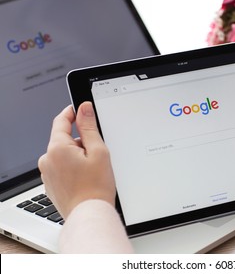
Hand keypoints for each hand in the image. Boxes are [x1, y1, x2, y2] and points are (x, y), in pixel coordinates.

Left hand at [38, 102, 115, 218]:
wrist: (89, 214)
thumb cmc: (95, 187)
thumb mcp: (98, 151)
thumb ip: (89, 127)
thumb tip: (84, 108)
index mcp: (57, 148)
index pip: (61, 120)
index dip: (72, 112)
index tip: (80, 109)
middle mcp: (47, 159)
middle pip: (64, 139)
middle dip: (80, 141)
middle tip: (97, 153)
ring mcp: (47, 173)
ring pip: (63, 154)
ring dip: (76, 156)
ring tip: (92, 171)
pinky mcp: (50, 184)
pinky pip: (61, 168)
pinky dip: (72, 168)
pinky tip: (85, 178)